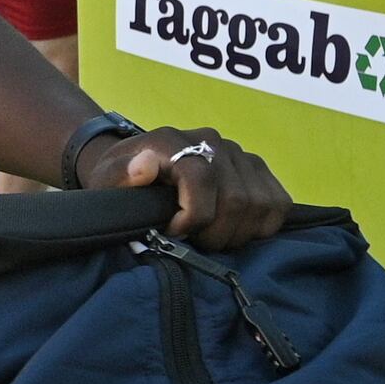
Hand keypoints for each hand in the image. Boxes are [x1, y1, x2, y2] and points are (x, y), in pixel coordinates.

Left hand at [81, 125, 290, 251]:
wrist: (134, 166)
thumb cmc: (119, 180)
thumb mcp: (105, 180)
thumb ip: (120, 176)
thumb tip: (145, 166)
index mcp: (172, 141)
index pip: (202, 180)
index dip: (193, 217)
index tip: (174, 232)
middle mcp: (210, 140)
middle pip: (236, 199)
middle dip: (216, 234)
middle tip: (194, 243)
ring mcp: (237, 152)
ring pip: (260, 204)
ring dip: (239, 233)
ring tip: (211, 238)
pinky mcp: (255, 167)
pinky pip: (278, 202)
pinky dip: (263, 225)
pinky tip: (237, 231)